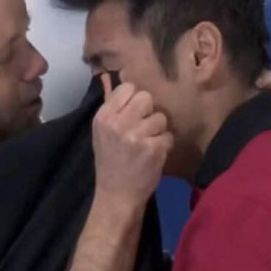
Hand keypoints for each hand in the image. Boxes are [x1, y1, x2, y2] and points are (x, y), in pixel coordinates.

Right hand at [92, 73, 172, 203]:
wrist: (116, 195)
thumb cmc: (110, 161)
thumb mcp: (102, 132)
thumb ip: (110, 104)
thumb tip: (107, 75)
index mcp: (103, 116)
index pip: (128, 89)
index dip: (134, 100)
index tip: (133, 115)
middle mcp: (118, 123)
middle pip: (146, 98)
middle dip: (148, 113)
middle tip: (141, 130)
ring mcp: (135, 136)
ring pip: (160, 117)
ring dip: (158, 131)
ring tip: (147, 145)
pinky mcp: (153, 149)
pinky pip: (168, 135)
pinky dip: (165, 146)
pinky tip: (154, 155)